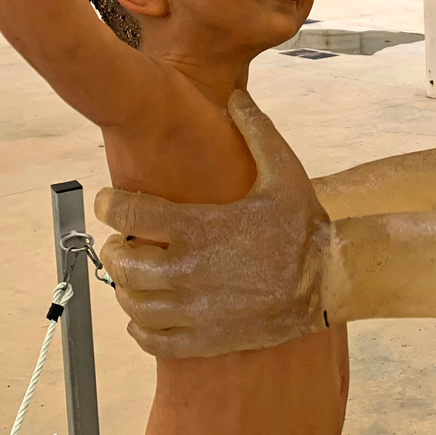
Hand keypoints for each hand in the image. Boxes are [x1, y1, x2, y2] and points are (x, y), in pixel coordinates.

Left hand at [96, 91, 330, 358]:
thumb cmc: (304, 225)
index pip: (130, 213)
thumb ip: (255, 130)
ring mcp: (194, 308)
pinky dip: (138, 326)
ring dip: (123, 286)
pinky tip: (143, 314)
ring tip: (132, 273)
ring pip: (132, 301)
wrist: (329, 280)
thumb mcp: (285, 170)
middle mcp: (189, 270)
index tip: (106, 200)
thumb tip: (235, 95)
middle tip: (122, 239)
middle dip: (115, 247)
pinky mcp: (204, 337)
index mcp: (200, 226)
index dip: (109, 203)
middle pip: (122, 261)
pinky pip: (151, 339)